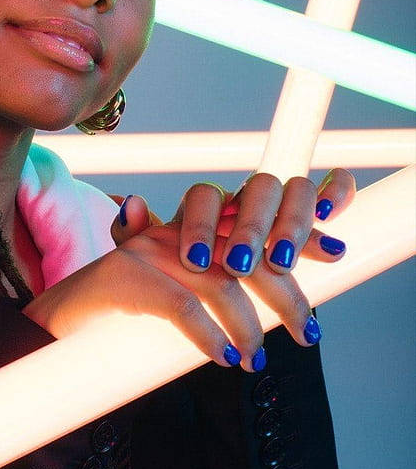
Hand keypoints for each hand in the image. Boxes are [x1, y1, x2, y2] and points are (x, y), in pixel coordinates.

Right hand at [23, 170, 354, 372]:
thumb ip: (215, 294)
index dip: (296, 230)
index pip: (254, 218)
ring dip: (249, 327)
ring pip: (220, 283)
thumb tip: (264, 312)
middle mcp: (174, 230)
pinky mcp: (127, 275)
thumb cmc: (122, 314)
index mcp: (191, 229)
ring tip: (257, 361)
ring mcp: (149, 249)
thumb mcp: (176, 295)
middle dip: (287, 294)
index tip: (336, 251)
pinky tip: (225, 358)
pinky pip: (182, 305)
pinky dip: (209, 335)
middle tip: (309, 334)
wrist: (57, 322)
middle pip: (248, 253)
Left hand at [112, 169, 354, 276]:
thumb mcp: (152, 257)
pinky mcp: (314, 211)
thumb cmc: (183, 273)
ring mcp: (282, 202)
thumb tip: (130, 205)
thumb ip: (137, 234)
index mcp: (207, 205)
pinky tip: (334, 230)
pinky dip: (337, 194)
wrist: (210, 282)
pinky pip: (333, 186)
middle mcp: (246, 198)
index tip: (196, 263)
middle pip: (256, 190)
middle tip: (241, 267)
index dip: (201, 226)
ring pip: (295, 189)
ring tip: (282, 263)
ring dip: (293, 225)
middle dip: (251, 229)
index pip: (205, 196)